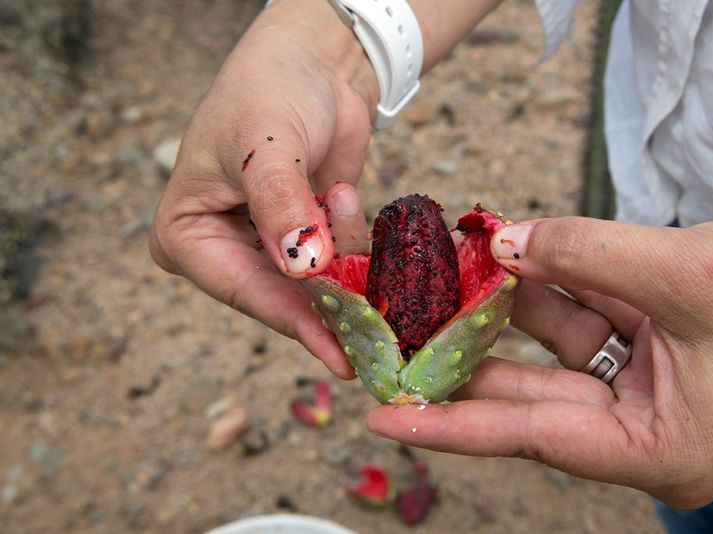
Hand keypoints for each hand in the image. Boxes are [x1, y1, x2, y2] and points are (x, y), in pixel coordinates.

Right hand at [149, 0, 377, 376]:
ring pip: (318, 288)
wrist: (315, 63)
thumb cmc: (271, 91)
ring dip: (344, 253)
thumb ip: (282, 205)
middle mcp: (224, 251)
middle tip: (381, 332)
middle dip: (331, 304)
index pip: (245, 291)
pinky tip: (346, 194)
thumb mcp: (267, 144)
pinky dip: (354, 241)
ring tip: (341, 192)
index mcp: (187, 236)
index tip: (343, 354)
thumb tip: (303, 266)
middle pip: (283, 301)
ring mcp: (268, 250)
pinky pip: (341, 266)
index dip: (296, 321)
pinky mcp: (309, 242)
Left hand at [367, 217, 712, 507]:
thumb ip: (588, 254)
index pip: (529, 435)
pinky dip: (553, 286)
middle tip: (393, 344)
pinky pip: (587, 315)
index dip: (451, 424)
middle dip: (463, 361)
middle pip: (531, 395)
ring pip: (556, 349)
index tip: (384, 418)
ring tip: (439, 280)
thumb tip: (506, 240)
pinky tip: (508, 255)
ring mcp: (649, 386)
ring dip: (506, 309)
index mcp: (657, 450)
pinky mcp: (655, 346)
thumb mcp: (691, 275)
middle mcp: (644, 429)